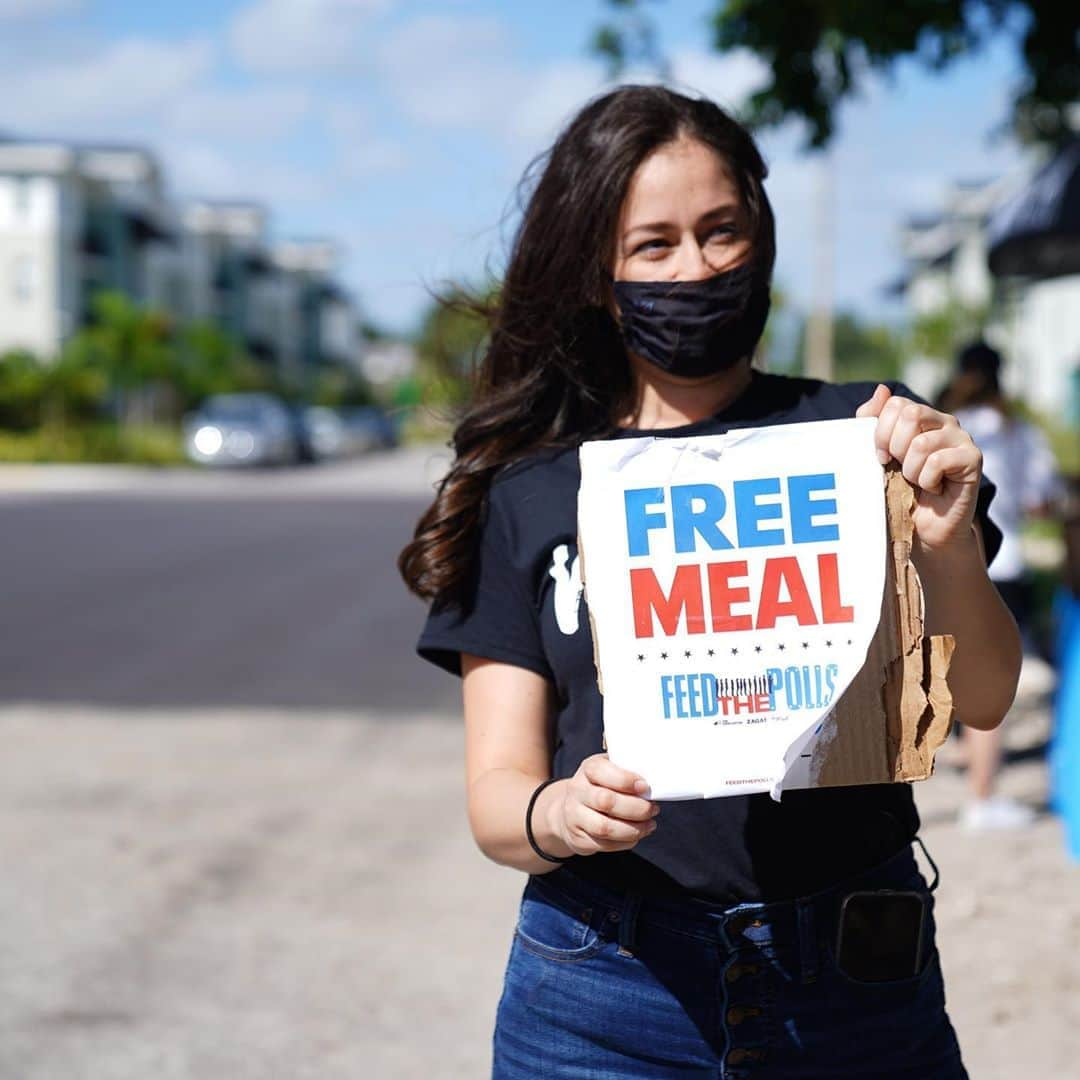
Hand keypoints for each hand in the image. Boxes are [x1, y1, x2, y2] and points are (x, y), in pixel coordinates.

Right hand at [548, 754, 659, 855]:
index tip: (645, 787)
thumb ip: (628, 770)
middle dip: (636, 808)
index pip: (601, 771)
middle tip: (653, 809)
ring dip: (634, 829)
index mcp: (588, 769)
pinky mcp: (578, 838)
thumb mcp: (610, 770)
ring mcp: (574, 816)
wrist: (572, 810)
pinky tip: (637, 834)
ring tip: (649, 824)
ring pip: (605, 827)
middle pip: (606, 801)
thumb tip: (655, 778)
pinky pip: (605, 844)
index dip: (625, 780)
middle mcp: (577, 791)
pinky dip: (626, 841)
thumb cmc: (600, 786)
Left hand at [856, 384, 982, 553]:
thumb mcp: (879, 455)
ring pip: (922, 443)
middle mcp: (944, 422)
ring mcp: (961, 438)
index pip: (895, 404)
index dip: (880, 432)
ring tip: (918, 482)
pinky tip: (934, 488)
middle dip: (895, 448)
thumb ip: (873, 422)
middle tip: (901, 469)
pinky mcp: (973, 458)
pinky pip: (938, 461)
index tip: (880, 456)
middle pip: (910, 415)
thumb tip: (881, 389)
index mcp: (920, 417)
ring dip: (911, 471)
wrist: (924, 527)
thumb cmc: (900, 490)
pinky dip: (927, 481)